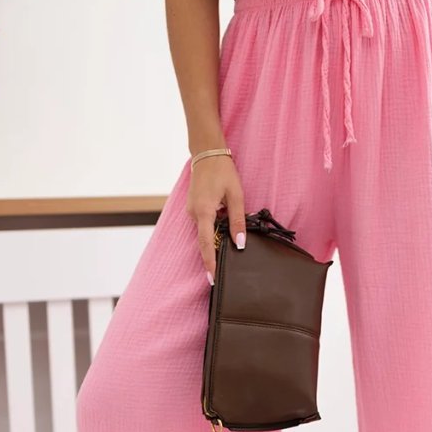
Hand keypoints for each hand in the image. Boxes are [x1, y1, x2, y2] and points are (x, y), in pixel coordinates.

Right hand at [186, 155, 245, 282]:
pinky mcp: (194, 209)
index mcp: (203, 211)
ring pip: (204, 233)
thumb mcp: (236, 195)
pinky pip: (203, 225)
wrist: (207, 153)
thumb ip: (237, 221)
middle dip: (212, 257)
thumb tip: (240, 243)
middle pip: (204, 241)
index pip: (206, 243)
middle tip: (221, 275)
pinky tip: (223, 232)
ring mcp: (191, 211)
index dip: (210, 262)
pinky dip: (212, 232)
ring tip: (226, 254)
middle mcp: (194, 213)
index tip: (213, 278)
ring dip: (215, 242)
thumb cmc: (223, 171)